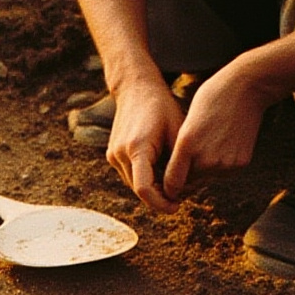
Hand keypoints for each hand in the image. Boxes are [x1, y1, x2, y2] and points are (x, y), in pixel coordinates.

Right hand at [105, 78, 184, 213]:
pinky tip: (160, 171)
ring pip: (134, 184)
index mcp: (137, 148)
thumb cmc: (162, 107)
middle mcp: (120, 154)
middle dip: (159, 196)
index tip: (176, 206)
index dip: (160, 203)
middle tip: (181, 196)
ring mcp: (113, 155)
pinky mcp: (112, 154)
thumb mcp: (177, 132)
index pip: (144, 189)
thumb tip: (182, 190)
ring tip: (172, 182)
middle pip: (139, 189)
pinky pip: (130, 174)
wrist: (136, 88)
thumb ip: (178, 162)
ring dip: (152, 188)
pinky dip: (144, 177)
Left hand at [162, 64, 274, 199]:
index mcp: (187, 145)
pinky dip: (222, 165)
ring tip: (211, 144)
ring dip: (205, 170)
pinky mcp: (240, 164)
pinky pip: (224, 173)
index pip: (172, 183)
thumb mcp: (187, 122)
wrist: (247, 88)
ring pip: (207, 178)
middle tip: (193, 157)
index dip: (168, 189)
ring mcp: (225, 163)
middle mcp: (205, 159)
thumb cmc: (212, 99)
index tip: (167, 189)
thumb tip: (177, 174)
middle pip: (190, 181)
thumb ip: (181, 149)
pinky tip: (225, 144)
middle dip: (187, 175)